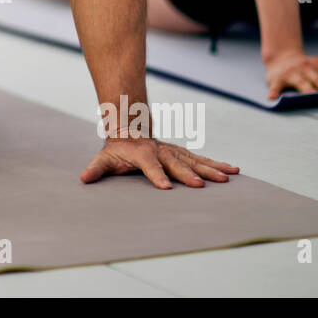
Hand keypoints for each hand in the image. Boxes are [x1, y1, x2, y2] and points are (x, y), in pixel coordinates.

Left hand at [80, 137, 238, 188]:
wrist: (130, 129)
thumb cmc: (117, 150)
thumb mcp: (105, 159)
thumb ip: (96, 169)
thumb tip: (83, 179)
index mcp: (143, 154)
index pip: (150, 166)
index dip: (157, 176)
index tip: (165, 188)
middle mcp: (162, 151)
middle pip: (176, 163)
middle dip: (189, 174)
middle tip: (201, 186)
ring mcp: (174, 152)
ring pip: (194, 160)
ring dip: (211, 169)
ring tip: (228, 177)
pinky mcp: (182, 154)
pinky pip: (202, 160)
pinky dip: (218, 164)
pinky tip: (234, 170)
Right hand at [264, 49, 317, 98]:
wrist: (281, 56)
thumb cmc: (309, 66)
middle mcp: (307, 67)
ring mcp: (292, 72)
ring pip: (301, 82)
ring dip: (306, 89)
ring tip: (312, 96)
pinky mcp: (277, 78)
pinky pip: (276, 86)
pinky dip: (274, 91)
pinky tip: (273, 98)